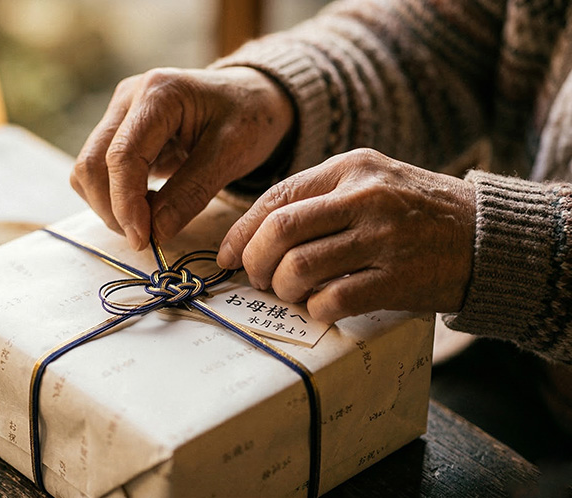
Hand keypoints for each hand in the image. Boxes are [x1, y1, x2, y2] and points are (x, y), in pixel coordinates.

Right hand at [71, 66, 293, 249]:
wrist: (252, 97)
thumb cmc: (250, 119)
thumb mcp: (231, 155)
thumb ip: (191, 193)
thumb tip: (154, 232)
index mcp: (159, 92)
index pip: (122, 156)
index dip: (126, 204)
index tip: (143, 240)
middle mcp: (129, 97)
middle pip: (92, 163)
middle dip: (113, 210)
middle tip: (146, 239)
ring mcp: (119, 112)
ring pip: (88, 170)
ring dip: (109, 206)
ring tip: (148, 222)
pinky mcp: (118, 130)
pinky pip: (98, 171)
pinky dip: (114, 197)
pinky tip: (145, 205)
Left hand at [217, 148, 475, 322]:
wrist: (488, 236)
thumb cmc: (416, 211)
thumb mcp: (372, 182)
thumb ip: (320, 198)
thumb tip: (256, 234)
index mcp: (352, 168)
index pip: (276, 198)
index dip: (241, 232)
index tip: (226, 256)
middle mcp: (365, 197)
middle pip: (280, 231)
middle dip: (255, 262)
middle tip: (258, 278)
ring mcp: (383, 238)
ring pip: (299, 267)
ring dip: (283, 289)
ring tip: (292, 293)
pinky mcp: (399, 278)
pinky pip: (333, 299)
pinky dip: (316, 309)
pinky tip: (322, 307)